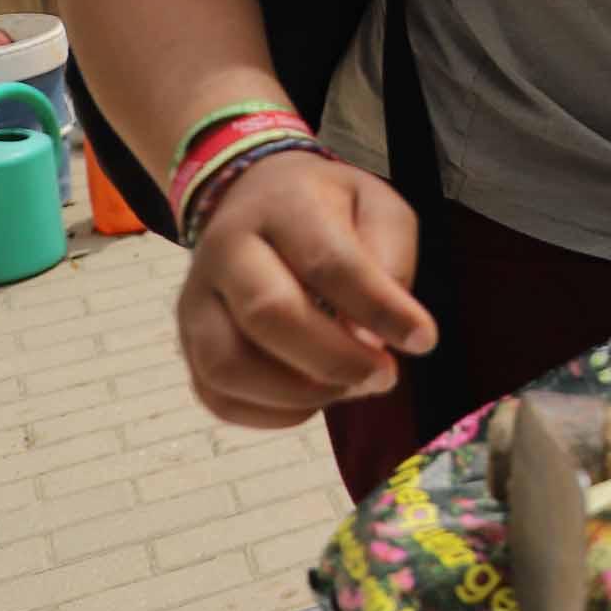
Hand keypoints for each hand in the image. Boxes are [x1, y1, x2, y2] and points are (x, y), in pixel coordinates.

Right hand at [177, 150, 436, 428]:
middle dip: (335, 359)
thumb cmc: (330, 208)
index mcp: (283, 206)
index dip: (379, 309)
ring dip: (298, 394)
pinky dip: (269, 414)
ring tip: (349, 388)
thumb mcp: (379, 206)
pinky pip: (216, 395)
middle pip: (268, 314)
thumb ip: (390, 259)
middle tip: (385, 376)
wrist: (255, 196)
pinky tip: (313, 401)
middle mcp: (226, 250)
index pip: (328, 262)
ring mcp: (196, 299)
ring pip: (228, 364)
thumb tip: (377, 337)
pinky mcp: (186, 342)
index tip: (423, 340)